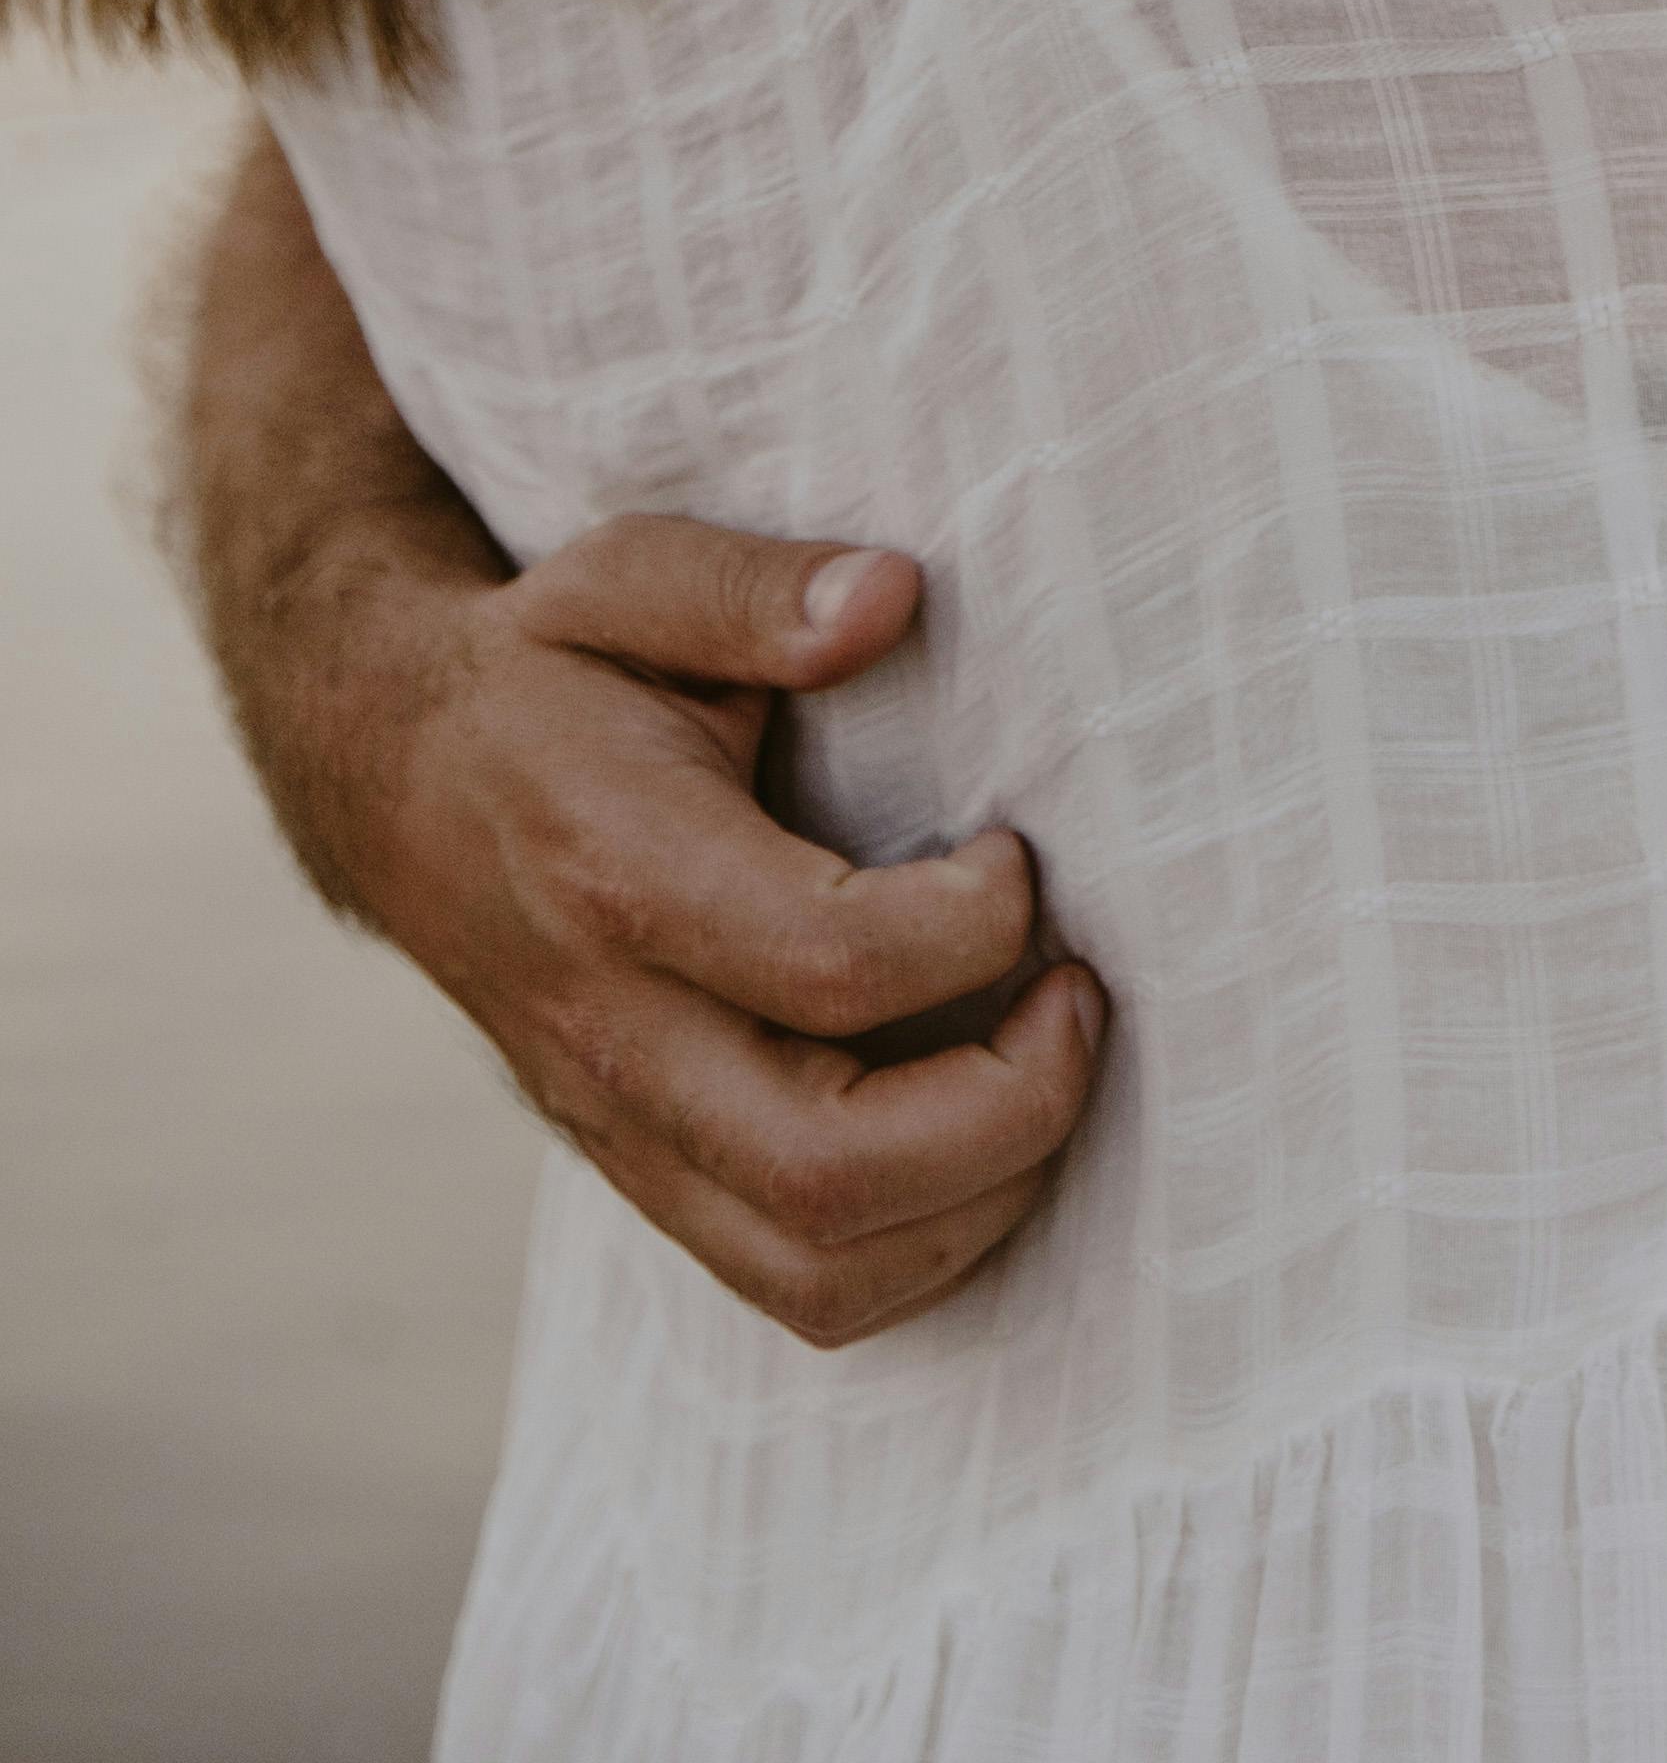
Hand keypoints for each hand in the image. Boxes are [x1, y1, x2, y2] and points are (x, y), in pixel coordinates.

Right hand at [333, 510, 1103, 1346]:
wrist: (393, 784)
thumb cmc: (542, 674)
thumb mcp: (624, 577)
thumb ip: (752, 590)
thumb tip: (891, 597)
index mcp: (620, 876)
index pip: (829, 963)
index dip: (970, 925)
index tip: (1017, 852)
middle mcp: (616, 1037)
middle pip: (830, 1174)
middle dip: (1013, 1105)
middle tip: (1078, 987)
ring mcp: (626, 1130)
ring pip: (820, 1270)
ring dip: (983, 1196)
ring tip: (1047, 1059)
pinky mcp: (648, 1175)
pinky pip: (796, 1284)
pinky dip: (923, 1244)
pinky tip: (983, 1126)